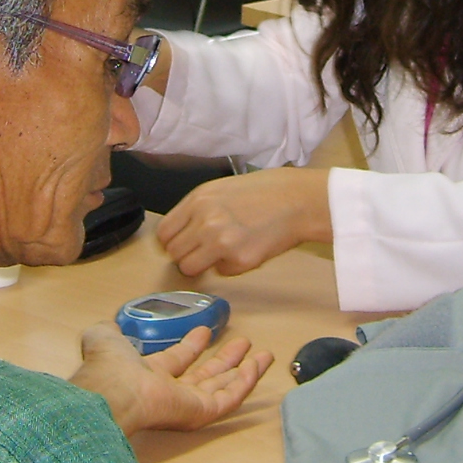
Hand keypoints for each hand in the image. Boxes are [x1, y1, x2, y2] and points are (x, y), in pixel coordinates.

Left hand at [71, 321, 273, 435]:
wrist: (113, 393)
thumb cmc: (107, 368)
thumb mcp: (103, 338)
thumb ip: (108, 331)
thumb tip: (109, 324)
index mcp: (147, 375)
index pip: (175, 362)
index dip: (191, 346)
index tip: (204, 333)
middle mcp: (169, 392)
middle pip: (205, 376)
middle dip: (225, 360)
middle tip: (243, 343)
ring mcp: (186, 404)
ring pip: (222, 387)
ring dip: (243, 371)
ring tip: (263, 355)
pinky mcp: (201, 413)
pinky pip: (229, 398)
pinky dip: (245, 382)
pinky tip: (256, 365)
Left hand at [156, 168, 331, 276]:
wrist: (298, 200)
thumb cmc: (265, 192)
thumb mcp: (221, 189)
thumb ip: (196, 210)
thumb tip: (180, 233)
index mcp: (198, 200)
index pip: (164, 233)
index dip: (173, 240)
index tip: (183, 243)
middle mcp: (205, 221)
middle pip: (174, 253)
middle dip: (187, 254)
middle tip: (205, 249)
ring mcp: (221, 243)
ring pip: (190, 268)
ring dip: (203, 264)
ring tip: (222, 252)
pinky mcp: (240, 261)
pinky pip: (221, 273)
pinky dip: (230, 266)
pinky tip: (246, 249)